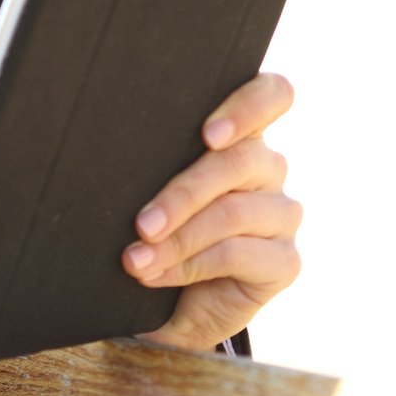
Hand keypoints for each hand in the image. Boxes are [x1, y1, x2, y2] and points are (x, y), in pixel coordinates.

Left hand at [122, 72, 301, 350]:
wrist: (174, 299)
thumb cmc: (157, 226)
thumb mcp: (153, 186)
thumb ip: (154, 159)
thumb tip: (111, 142)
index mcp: (243, 135)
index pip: (273, 95)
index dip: (248, 107)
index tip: (208, 135)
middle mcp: (269, 169)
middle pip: (240, 161)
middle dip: (183, 194)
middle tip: (141, 225)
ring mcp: (282, 214)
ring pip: (233, 212)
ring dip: (177, 238)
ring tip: (135, 260)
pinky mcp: (285, 261)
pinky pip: (237, 255)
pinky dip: (188, 265)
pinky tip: (156, 275)